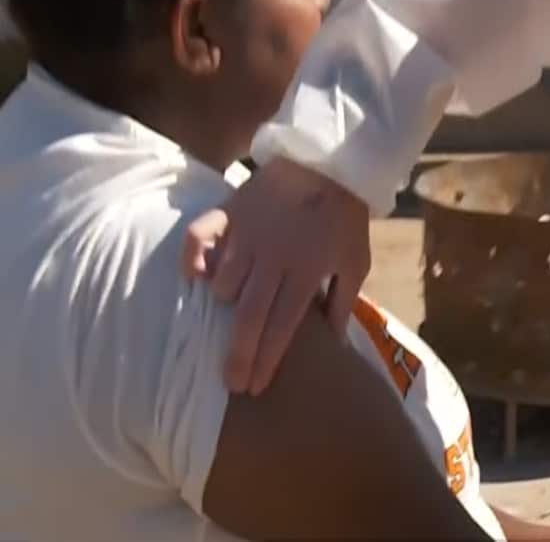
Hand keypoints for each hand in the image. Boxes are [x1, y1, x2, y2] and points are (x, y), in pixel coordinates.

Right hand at [183, 157, 370, 395]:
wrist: (328, 162)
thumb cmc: (345, 218)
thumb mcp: (356, 262)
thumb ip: (343, 302)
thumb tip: (335, 342)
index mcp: (305, 273)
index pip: (280, 328)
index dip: (266, 361)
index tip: (253, 387)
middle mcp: (272, 259)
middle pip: (248, 318)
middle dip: (238, 356)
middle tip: (231, 384)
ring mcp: (246, 235)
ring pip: (222, 284)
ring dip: (224, 308)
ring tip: (228, 322)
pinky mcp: (229, 212)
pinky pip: (199, 237)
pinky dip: (193, 258)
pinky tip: (195, 276)